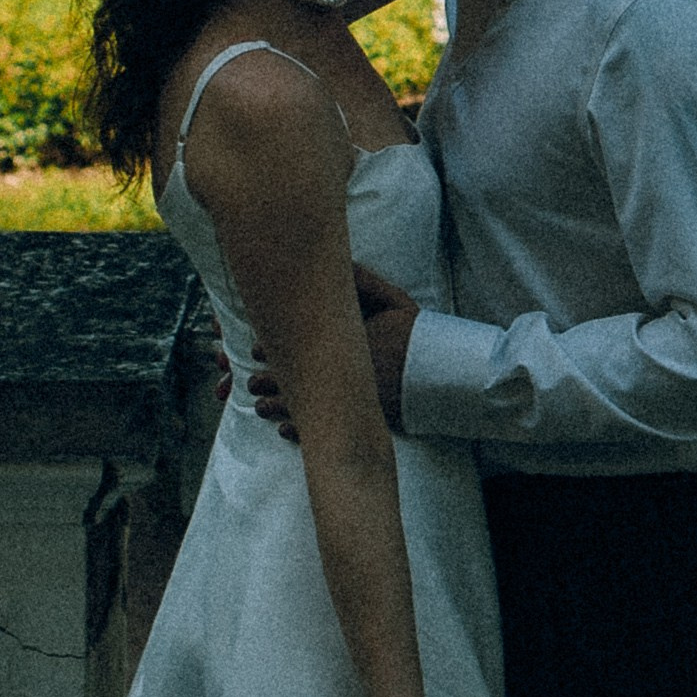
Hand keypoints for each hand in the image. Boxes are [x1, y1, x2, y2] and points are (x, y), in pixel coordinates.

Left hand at [248, 264, 417, 433]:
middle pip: (291, 379)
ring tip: (260, 407)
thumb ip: (365, 283)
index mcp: (341, 344)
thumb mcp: (395, 301)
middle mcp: (338, 374)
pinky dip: (300, 431)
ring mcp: (347, 401)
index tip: (257, 350)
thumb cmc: (416, 336)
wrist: (445, 374)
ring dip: (276, 409)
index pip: (294, 346)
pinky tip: (285, 429)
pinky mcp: (357, 421)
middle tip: (251, 381)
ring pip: (301, 409)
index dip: (271, 349)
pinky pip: (322, 432)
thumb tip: (341, 264)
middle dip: (267, 381)